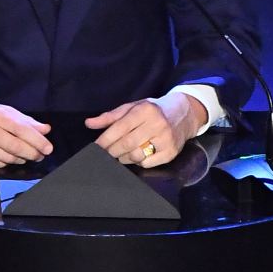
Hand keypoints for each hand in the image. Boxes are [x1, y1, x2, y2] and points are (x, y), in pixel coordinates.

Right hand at [0, 95, 52, 167]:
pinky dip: (7, 162)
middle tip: (40, 154)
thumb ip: (24, 120)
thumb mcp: (1, 109)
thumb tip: (45, 130)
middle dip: (33, 153)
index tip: (48, 147)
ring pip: (8, 158)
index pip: (22, 129)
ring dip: (21, 158)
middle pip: (16, 146)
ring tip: (26, 155)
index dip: (38, 140)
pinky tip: (10, 157)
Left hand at [84, 92, 206, 167]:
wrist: (184, 113)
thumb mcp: (132, 107)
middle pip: (127, 144)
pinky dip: (138, 162)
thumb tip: (89, 123)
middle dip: (111, 152)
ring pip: (136, 156)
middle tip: (104, 155)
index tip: (95, 147)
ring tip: (119, 155)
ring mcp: (166, 139)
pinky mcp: (172, 152)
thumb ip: (110, 116)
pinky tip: (136, 156)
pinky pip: (148, 164)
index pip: (120, 128)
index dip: (105, 139)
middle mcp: (157, 124)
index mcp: (145, 110)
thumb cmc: (153, 110)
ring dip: (123, 158)